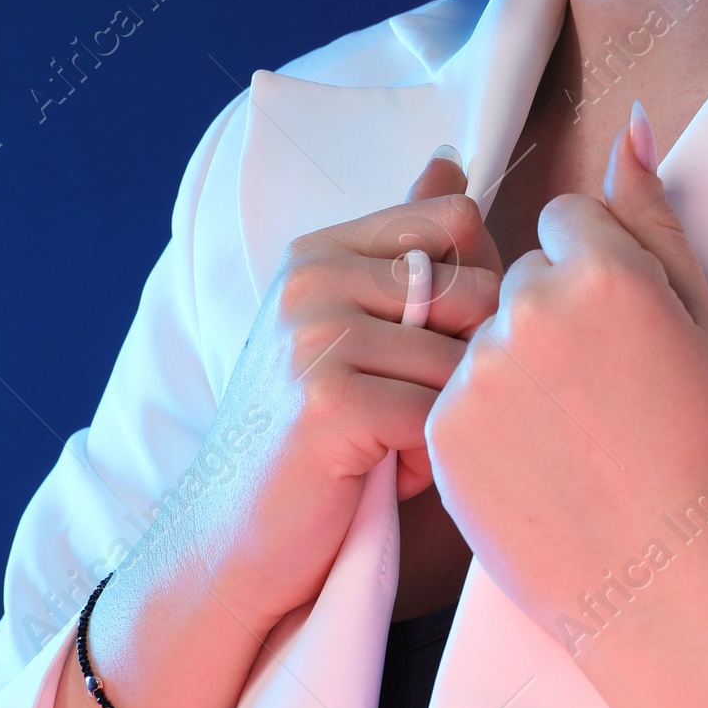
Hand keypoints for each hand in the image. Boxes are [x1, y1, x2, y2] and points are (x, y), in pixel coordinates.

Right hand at [132, 152, 500, 635]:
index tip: (434, 345)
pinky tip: (377, 477)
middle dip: (467, 365)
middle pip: (475, 290)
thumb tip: (451, 162)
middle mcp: (312, 278)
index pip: (455, 219)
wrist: (228, 545)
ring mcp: (313, 336)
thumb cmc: (309, 443)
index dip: (478, 288)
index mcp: (321, 251)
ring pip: (463, 362)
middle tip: (405, 412)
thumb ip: (406, 250)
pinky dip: (425, 462)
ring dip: (445, 422)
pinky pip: (438, 417)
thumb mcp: (352, 330)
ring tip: (387, 448)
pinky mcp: (328, 401)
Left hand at [424, 108, 707, 707]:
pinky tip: (535, 465)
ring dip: (512, 369)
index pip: (567, 222)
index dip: (597, 276)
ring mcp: (479, 374)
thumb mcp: (706, 322)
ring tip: (570, 438)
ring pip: (482, 337)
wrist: (672, 584)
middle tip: (601, 396)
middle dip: (550, 317)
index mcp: (605, 271)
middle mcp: (531, 309)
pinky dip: (483, 422)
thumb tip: (632, 125)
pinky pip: (452, 393)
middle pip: (520, 277)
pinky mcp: (441, 433)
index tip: (621, 338)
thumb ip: (656, 217)